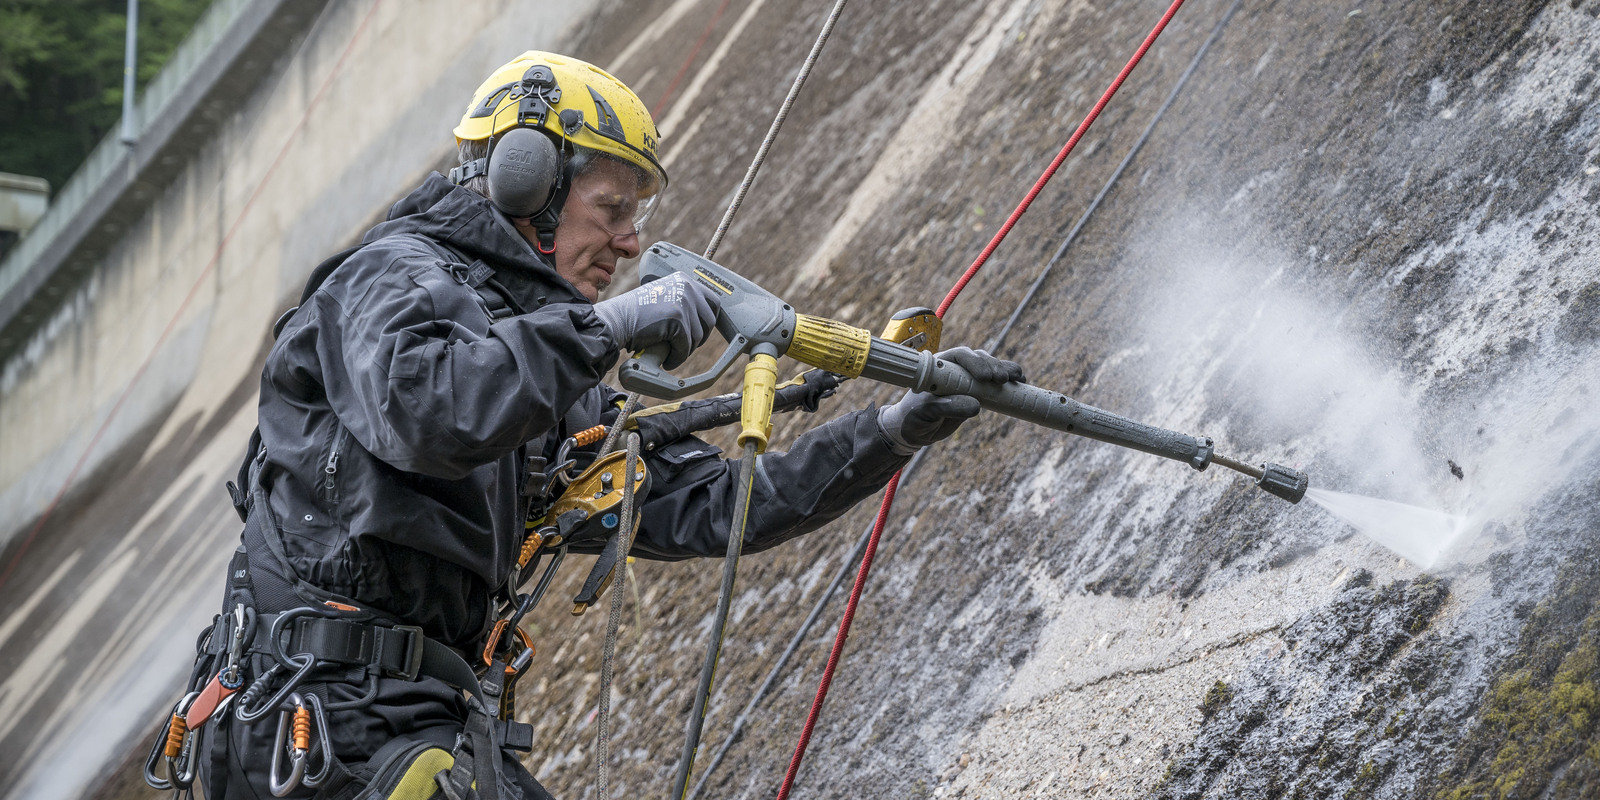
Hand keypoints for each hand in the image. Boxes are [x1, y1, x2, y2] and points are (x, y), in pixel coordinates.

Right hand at [592, 273, 720, 368]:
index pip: (713, 302)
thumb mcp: (663, 299)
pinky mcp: (678, 320)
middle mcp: (687, 287)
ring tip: (670, 352)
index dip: (708, 320)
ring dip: (685, 350)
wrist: (616, 320)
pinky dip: (677, 357)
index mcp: (684, 280)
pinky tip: (666, 359)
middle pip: (709, 321)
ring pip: (698, 337)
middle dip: (698, 338)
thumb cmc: (635, 315)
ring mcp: (683, 302)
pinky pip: (686, 347)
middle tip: (683, 346)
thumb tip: (701, 322)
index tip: (701, 332)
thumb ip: (681, 304)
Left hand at [875, 347, 1023, 453]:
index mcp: (938, 366)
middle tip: (1003, 379)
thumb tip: (976, 406)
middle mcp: (954, 368)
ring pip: (989, 367)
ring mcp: (967, 378)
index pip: (959, 356)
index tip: (986, 377)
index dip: (975, 363)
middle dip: (993, 366)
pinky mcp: (976, 391)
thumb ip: (947, 408)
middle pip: (978, 359)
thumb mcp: (926, 413)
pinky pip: (994, 382)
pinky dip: (1008, 381)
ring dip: (1005, 370)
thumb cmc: (914, 417)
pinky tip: (1021, 382)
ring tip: (1018, 378)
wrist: (914, 429)